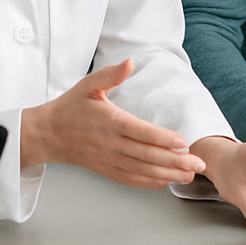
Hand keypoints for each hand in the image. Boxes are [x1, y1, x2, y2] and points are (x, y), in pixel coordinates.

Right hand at [20, 58, 205, 189]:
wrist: (47, 133)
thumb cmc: (70, 107)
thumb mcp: (87, 85)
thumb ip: (110, 74)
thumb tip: (130, 62)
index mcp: (109, 121)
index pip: (140, 132)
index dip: (163, 138)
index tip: (184, 142)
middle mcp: (110, 144)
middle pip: (147, 155)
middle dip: (176, 161)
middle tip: (199, 164)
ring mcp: (108, 160)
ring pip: (142, 170)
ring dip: (168, 174)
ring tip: (190, 175)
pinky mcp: (106, 170)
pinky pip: (130, 179)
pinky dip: (150, 182)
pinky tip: (166, 182)